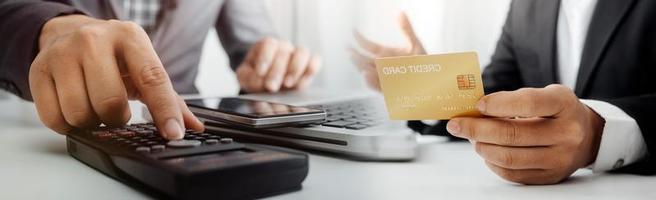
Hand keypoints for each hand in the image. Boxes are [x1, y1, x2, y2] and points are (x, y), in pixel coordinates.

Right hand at [30, 15, 203, 139]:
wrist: (68, 33)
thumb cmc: (113, 56)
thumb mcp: (143, 66)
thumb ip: (169, 98)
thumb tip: (193, 126)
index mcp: (130, 37)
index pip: (152, 78)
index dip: (164, 110)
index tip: (174, 134)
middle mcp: (94, 40)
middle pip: (110, 102)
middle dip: (117, 118)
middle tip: (117, 112)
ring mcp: (63, 54)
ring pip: (80, 113)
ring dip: (92, 122)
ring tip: (95, 107)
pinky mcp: (38, 71)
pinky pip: (55, 118)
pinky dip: (68, 125)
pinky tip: (75, 108)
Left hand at [236, 37, 321, 92]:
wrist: (266, 84)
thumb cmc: (255, 77)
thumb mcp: (245, 77)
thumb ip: (249, 78)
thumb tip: (260, 80)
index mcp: (267, 46)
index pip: (269, 43)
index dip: (265, 57)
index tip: (260, 72)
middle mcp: (284, 47)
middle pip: (284, 52)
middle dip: (277, 71)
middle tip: (271, 87)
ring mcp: (298, 55)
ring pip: (302, 52)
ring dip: (295, 69)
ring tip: (288, 84)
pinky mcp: (308, 65)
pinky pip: (315, 61)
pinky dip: (311, 69)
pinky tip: (301, 83)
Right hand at [350, 12, 425, 90]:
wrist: (430, 81)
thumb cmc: (422, 64)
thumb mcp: (415, 44)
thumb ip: (406, 29)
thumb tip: (400, 13)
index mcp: (385, 54)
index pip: (369, 46)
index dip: (360, 39)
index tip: (353, 31)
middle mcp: (382, 66)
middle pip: (364, 60)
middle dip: (356, 55)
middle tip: (349, 50)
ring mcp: (384, 77)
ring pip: (368, 72)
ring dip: (361, 67)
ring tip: (356, 60)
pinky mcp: (388, 89)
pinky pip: (377, 86)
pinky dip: (371, 81)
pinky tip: (367, 75)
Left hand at [446, 84, 604, 184]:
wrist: (588, 136)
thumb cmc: (556, 111)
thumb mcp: (545, 94)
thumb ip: (514, 100)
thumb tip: (475, 111)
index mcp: (563, 105)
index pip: (528, 103)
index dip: (498, 104)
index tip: (477, 105)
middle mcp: (566, 133)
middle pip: (513, 135)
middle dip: (477, 129)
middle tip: (456, 125)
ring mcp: (560, 158)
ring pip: (509, 157)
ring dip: (482, 147)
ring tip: (473, 138)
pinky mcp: (550, 176)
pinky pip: (513, 174)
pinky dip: (493, 163)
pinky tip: (487, 151)